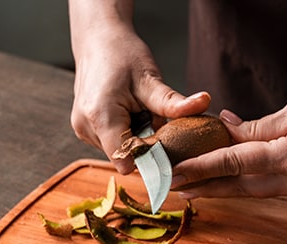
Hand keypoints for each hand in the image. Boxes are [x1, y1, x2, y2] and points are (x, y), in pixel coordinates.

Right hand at [69, 25, 209, 173]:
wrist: (98, 40)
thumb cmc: (122, 55)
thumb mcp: (151, 79)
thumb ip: (174, 102)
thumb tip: (204, 102)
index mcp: (101, 117)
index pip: (128, 161)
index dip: (151, 159)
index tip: (168, 145)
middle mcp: (86, 128)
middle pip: (126, 157)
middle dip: (147, 145)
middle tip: (153, 117)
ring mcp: (82, 130)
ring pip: (121, 151)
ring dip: (137, 138)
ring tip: (139, 111)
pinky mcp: (85, 129)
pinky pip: (114, 142)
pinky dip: (127, 132)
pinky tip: (130, 112)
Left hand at [171, 88, 286, 197]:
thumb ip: (261, 126)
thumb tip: (227, 128)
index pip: (236, 163)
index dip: (202, 166)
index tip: (176, 171)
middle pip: (240, 187)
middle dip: (205, 188)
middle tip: (173, 189)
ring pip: (254, 192)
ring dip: (223, 191)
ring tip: (194, 190)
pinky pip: (271, 189)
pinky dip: (246, 186)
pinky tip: (231, 181)